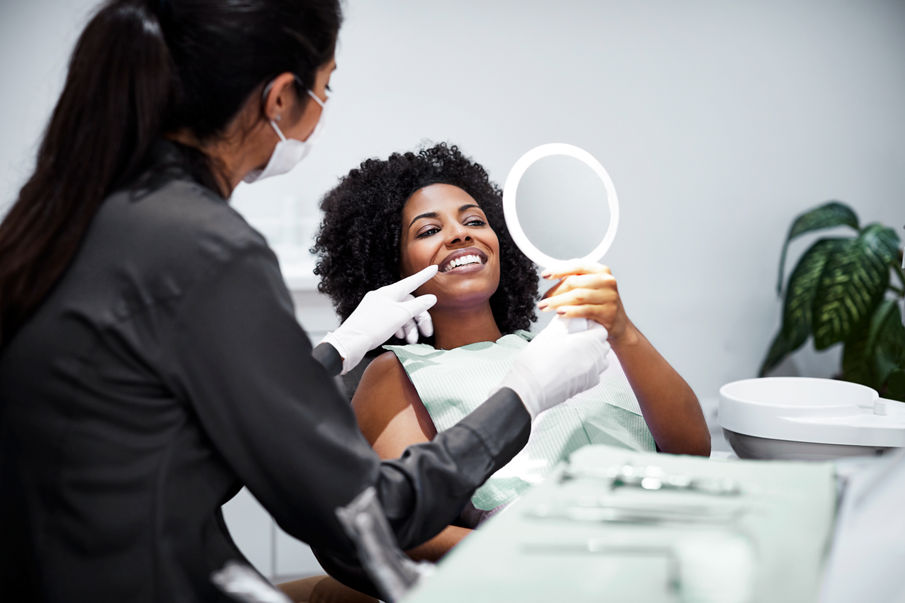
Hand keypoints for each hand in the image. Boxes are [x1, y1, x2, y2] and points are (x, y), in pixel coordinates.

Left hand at [321, 265, 437, 373]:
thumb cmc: (374, 326)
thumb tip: (431, 298)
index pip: (411, 282)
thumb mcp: (400, 315)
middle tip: (427, 333)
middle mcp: (382, 298)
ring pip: (400, 314)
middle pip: (408, 303)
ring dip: (409, 327)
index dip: (424, 276)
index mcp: (389, 292)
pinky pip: (391, 320)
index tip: (434, 268)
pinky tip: (400, 337)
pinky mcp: (372, 320)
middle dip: (419, 319)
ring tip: (412, 341)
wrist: (350, 343)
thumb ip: (418, 306)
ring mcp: (376, 308)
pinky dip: (399, 328)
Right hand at [496, 316, 610, 418]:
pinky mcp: (586, 386)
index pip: (600, 330)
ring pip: (601, 360)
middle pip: (603, 345)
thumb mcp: (549, 334)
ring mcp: (592, 374)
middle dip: (593, 340)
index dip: (590, 326)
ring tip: (575, 353)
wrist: (529, 388)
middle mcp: (594, 358)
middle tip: (576, 338)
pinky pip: (594, 373)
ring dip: (592, 354)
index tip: (579, 326)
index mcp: (588, 343)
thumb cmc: (536, 362)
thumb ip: (562, 324)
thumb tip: (565, 318)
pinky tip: (572, 366)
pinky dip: (588, 368)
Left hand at [538, 260, 629, 342]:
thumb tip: (552, 281)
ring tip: (546, 307)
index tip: (545, 275)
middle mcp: (607, 281)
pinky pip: (585, 310)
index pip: (577, 266)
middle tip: (543, 299)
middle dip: (554, 291)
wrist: (619, 324)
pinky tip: (560, 312)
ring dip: (557, 302)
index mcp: (601, 271)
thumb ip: (576, 281)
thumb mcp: (591, 288)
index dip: (559, 270)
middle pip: (574, 282)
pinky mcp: (608, 312)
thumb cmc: (600, 305)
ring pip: (577, 296)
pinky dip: (570, 311)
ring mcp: (609, 297)